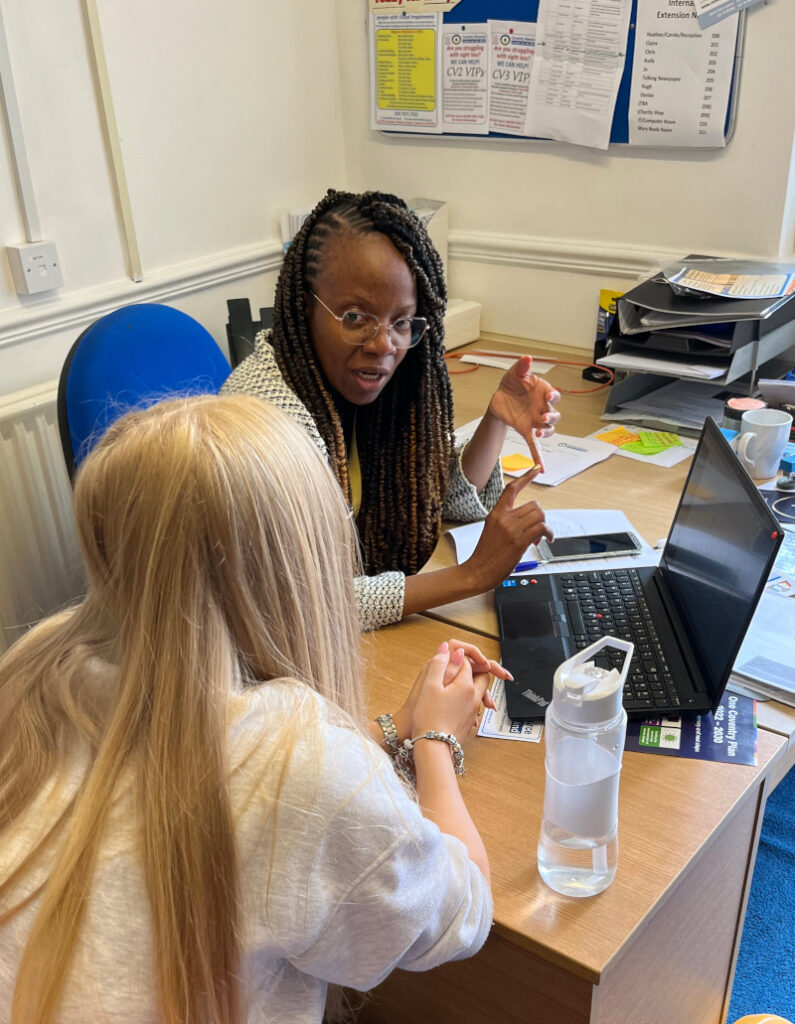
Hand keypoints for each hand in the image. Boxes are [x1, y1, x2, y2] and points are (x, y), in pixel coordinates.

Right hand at [410, 643, 490, 740]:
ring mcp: (472, 711)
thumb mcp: (429, 686)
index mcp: (465, 685)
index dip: (458, 658)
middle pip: (482, 676)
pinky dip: (469, 700)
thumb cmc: (428, 717)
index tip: (449, 658)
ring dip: (475, 686)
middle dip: (477, 670)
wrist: (433, 747)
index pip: (467, 663)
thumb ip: (439, 664)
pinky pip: (474, 706)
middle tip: (471, 667)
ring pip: (481, 692)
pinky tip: (457, 705)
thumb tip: (448, 648)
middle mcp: (473, 697)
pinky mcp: (468, 722)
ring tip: (463, 685)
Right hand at [465, 469, 552, 591]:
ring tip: (539, 537)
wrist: (477, 571)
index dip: (526, 477)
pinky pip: (542, 528)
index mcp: (496, 514)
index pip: (512, 489)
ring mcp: (511, 529)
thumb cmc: (484, 555)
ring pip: (540, 515)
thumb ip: (506, 522)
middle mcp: (504, 518)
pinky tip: (546, 540)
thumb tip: (525, 522)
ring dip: (545, 525)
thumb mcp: (491, 531)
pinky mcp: (519, 541)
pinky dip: (549, 533)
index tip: (535, 469)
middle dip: (540, 516)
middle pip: (533, 505)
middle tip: (537, 530)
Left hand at [488, 355, 560, 470]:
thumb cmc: (512, 384)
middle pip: (555, 415)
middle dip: (551, 417)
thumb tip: (527, 358)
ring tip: (538, 431)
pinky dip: (539, 457)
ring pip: (549, 430)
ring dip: (546, 432)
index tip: (548, 396)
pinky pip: (535, 446)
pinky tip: (542, 470)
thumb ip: (522, 367)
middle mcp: (543, 408)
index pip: (555, 396)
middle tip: (543, 417)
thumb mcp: (515, 373)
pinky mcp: (526, 431)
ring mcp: (536, 421)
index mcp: (544, 393)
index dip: (553, 396)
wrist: (500, 397)